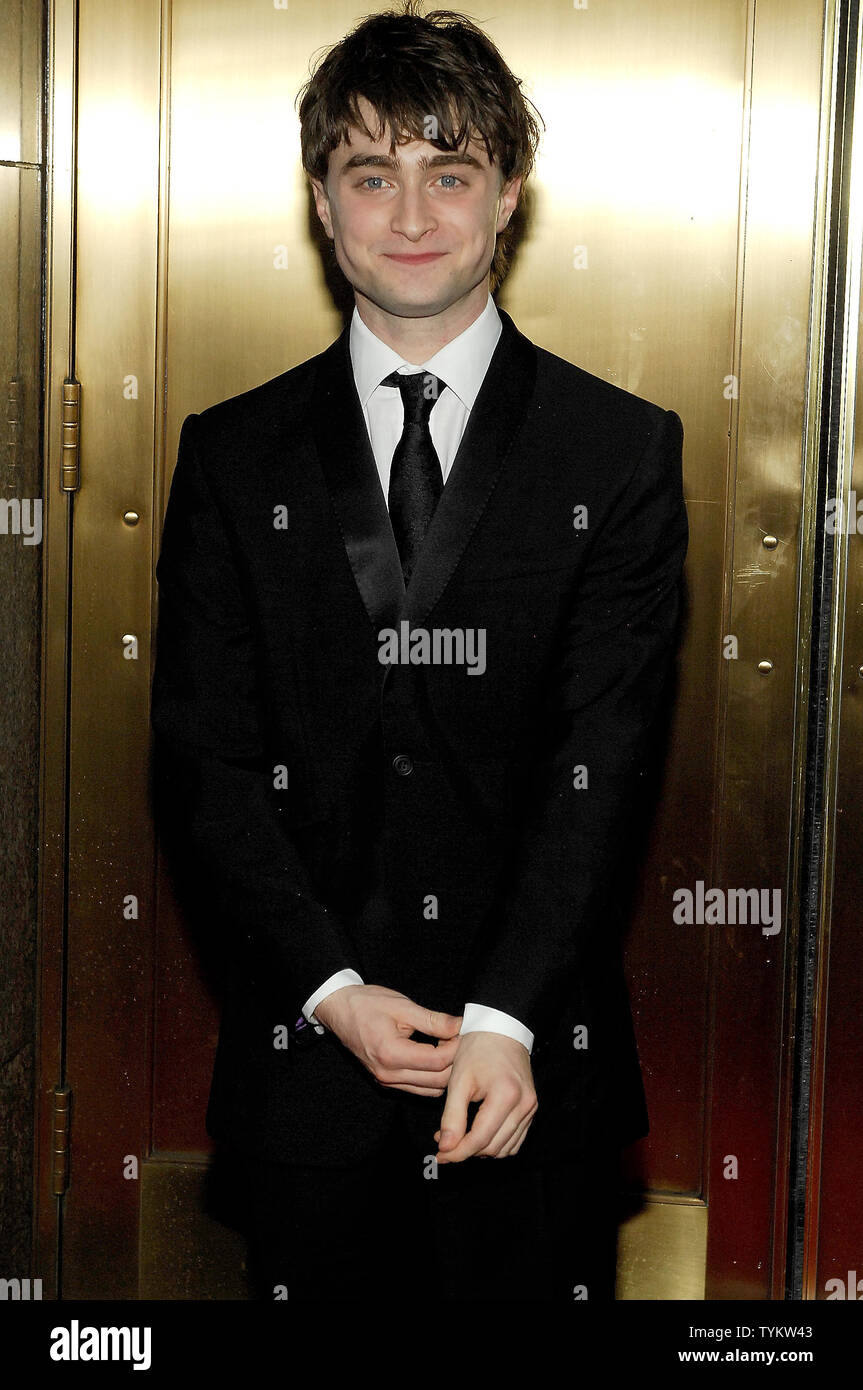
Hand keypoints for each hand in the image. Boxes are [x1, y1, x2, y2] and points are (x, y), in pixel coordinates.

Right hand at [314, 983, 461, 1095]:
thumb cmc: (367, 1004)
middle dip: (455, 1062)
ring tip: (447, 1046)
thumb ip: (433, 1020)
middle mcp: (388, 1074)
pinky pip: (418, 1088)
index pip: (437, 1061)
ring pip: (430, 1090)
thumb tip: (460, 1026)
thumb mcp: (402, 1006)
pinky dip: (432, 1077)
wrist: (339, 1009)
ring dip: (445, 1072)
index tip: (463, 1032)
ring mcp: (386, 1081)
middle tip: (459, 1039)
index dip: (456, 1047)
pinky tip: (435, 1056)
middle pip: (438, 1081)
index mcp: (391, 1054)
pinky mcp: (385, 1082)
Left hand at [433, 1031, 536, 1162]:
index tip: (439, 1155)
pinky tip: (478, 1133)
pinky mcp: (531, 1108)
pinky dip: (496, 1143)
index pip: (480, 1139)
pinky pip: (515, 1140)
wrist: (501, 1029)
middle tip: (444, 1143)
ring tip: (459, 1138)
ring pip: (505, 1149)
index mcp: (506, 1095)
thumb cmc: (478, 1049)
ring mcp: (531, 1107)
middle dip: (466, 1151)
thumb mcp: (459, 1079)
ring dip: (481, 1150)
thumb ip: (452, 1116)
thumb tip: (446, 1148)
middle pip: (493, 1148)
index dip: (457, 1153)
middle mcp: (524, 1105)